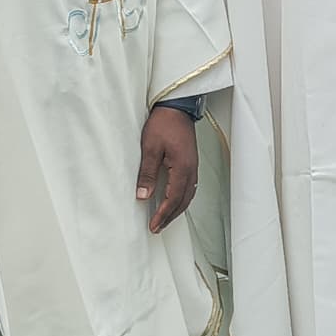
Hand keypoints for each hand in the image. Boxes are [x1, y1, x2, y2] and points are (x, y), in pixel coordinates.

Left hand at [137, 105, 200, 231]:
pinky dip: (181, 199)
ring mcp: (193, 166)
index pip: (173, 198)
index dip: (163, 214)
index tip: (153, 225)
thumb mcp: (149, 148)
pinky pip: (189, 187)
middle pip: (183, 201)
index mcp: (182, 168)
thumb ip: (147, 173)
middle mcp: (191, 170)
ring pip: (188, 195)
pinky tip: (174, 201)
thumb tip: (143, 195)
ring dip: (177, 209)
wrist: (177, 108)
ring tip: (165, 219)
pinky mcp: (191, 163)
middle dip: (170, 216)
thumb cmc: (163, 124)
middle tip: (157, 227)